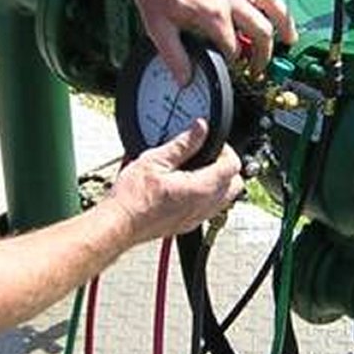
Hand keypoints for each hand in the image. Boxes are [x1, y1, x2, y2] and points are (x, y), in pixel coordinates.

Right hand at [106, 120, 244, 243]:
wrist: (118, 224)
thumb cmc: (132, 197)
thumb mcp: (155, 160)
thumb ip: (182, 144)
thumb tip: (200, 128)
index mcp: (200, 189)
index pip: (232, 166)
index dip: (226, 150)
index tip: (211, 143)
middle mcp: (203, 207)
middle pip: (235, 184)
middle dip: (226, 167)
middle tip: (208, 155)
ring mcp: (196, 218)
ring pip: (225, 199)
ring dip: (219, 182)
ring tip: (198, 169)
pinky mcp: (187, 224)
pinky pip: (209, 209)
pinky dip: (208, 196)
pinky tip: (188, 187)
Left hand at [130, 0, 298, 84]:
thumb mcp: (158, 27)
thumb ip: (174, 56)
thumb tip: (184, 79)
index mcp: (212, 14)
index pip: (233, 48)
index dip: (234, 62)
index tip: (232, 67)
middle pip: (260, 30)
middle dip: (264, 52)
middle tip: (261, 65)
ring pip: (272, 2)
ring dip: (285, 21)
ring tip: (290, 37)